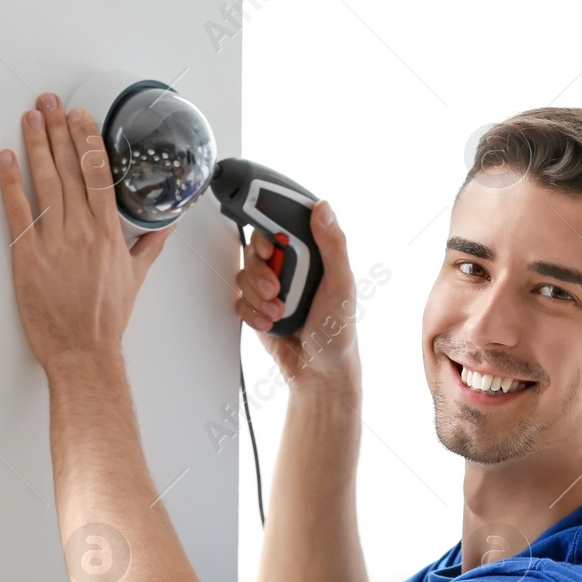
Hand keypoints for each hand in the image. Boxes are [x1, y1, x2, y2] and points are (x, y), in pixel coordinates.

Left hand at [0, 92, 171, 370]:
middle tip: (50, 102)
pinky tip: (6, 160)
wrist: (82, 352)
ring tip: (30, 117)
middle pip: (70, 168)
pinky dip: (10, 182)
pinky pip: (17, 210)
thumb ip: (148, 246)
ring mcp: (53, 241)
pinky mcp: (27, 255)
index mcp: (108, 233)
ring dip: (35, 145)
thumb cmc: (106, 320)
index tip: (81, 117)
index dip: (88, 140)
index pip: (99, 173)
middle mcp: (81, 231)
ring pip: (44, 181)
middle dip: (59, 130)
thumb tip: (163, 227)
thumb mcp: (135, 278)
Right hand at [234, 200, 360, 390]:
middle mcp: (290, 267)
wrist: (319, 372)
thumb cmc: (338, 330)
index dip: (269, 233)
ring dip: (259, 297)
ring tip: (279, 311)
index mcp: (312, 254)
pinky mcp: (258, 307)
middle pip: (256, 250)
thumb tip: (324, 209)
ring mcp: (272, 287)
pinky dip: (253, 314)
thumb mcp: (341, 283)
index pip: (281, 227)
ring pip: (245, 276)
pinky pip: (240, 301)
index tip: (270, 249)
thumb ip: (333, 245)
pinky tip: (271, 323)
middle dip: (261, 272)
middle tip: (276, 288)